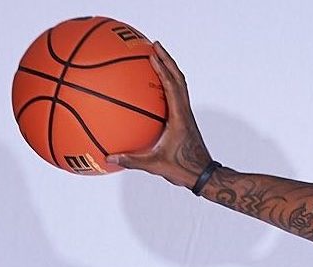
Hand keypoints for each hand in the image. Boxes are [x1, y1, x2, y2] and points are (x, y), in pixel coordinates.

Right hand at [106, 42, 212, 188]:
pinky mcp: (184, 120)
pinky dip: (167, 85)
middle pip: (179, 80)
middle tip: (155, 45)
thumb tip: (108, 157)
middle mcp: (184, 113)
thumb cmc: (183, 170)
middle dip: (167, 60)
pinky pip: (176, 96)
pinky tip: (154, 85)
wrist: (204, 176)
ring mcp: (186, 116)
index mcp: (179, 118)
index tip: (153, 54)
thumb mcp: (155, 165)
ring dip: (170, 69)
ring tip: (156, 57)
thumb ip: (132, 161)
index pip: (172, 88)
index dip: (163, 69)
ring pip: (180, 86)